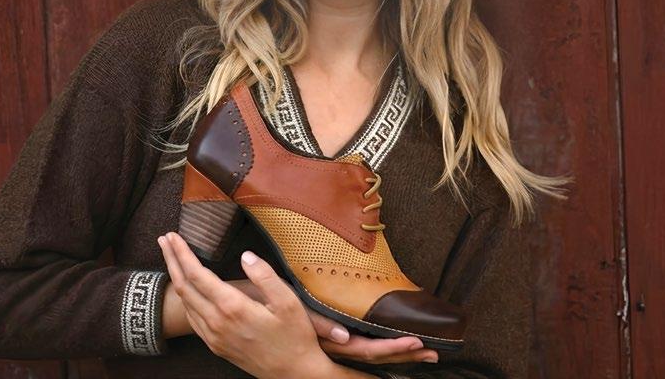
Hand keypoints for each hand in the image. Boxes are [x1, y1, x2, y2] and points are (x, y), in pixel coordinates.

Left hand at [157, 232, 335, 378]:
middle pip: (183, 286)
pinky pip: (192, 319)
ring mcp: (213, 337)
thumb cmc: (294, 336)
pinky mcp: (215, 346)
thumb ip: (265, 275)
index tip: (173, 236)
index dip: (182, 253)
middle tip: (164, 240)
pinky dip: (184, 299)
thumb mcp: (288, 301)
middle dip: (172, 260)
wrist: (293, 373)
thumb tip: (246, 256)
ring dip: (175, 278)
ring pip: (185, 303)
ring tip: (172, 258)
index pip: (197, 275)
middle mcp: (217, 323)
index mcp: (232, 308)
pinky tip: (187, 290)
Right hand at [236, 278, 438, 364]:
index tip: (420, 344)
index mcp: (326, 340)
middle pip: (372, 355)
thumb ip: (318, 326)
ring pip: (363, 353)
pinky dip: (369, 348)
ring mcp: (322, 346)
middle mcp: (328, 346)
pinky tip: (386, 351)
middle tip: (433, 354)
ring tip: (420, 350)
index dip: (393, 349)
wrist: (232, 316)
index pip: (368, 349)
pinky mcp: (314, 340)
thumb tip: (344, 338)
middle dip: (402, 354)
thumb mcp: (288, 311)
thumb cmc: (260, 309)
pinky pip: (346, 349)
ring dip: (391, 353)